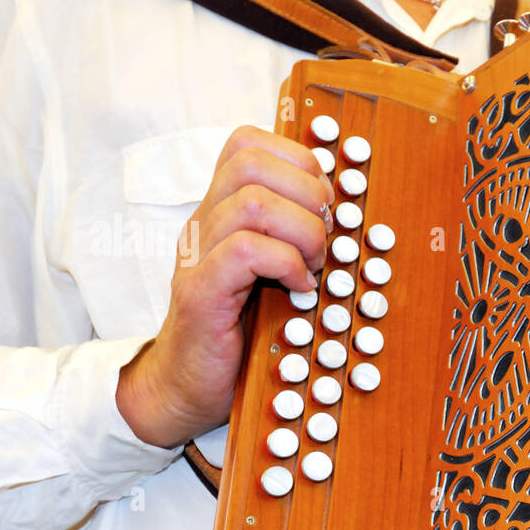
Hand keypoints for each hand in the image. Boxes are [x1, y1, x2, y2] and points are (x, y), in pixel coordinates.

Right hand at [117, 126, 335, 447]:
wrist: (186, 385)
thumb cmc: (238, 330)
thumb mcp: (271, 273)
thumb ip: (294, 237)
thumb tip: (343, 212)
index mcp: (221, 211)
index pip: (247, 144)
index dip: (297, 160)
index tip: (322, 203)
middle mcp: (204, 224)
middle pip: (249, 162)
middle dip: (306, 192)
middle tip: (323, 236)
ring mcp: (197, 255)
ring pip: (253, 202)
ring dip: (302, 231)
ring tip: (313, 265)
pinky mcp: (200, 292)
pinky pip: (246, 252)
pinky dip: (286, 265)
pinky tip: (299, 289)